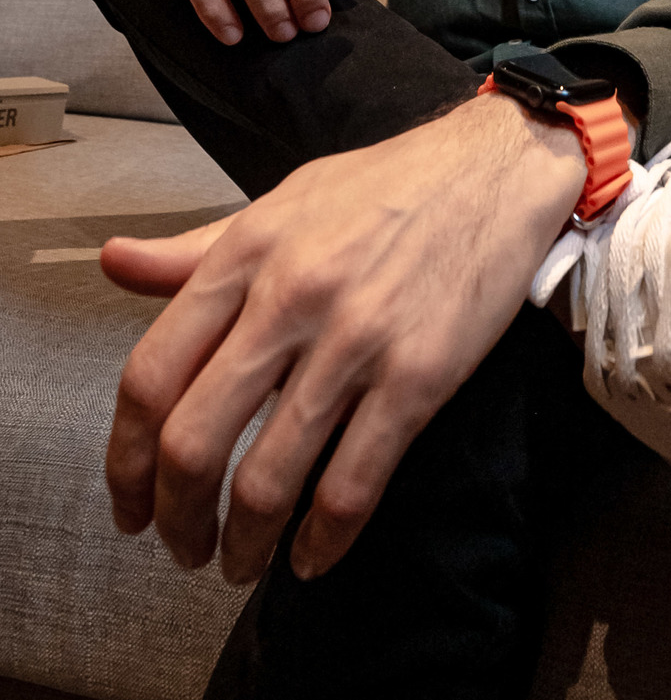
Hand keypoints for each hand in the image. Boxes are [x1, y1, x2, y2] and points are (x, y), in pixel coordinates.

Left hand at [101, 93, 588, 584]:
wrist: (494, 169)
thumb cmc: (384, 186)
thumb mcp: (280, 203)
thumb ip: (196, 248)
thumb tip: (114, 262)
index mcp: (247, 254)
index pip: (150, 374)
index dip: (125, 458)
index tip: (131, 501)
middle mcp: (291, 298)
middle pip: (194, 441)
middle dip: (176, 517)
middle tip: (180, 546)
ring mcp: (357, 340)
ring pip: (269, 479)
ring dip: (243, 544)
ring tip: (240, 563)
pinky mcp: (420, 375)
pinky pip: (354, 484)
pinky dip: (324, 541)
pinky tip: (313, 557)